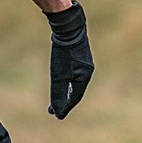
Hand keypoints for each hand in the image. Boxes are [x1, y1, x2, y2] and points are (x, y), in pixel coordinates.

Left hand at [43, 1, 93, 119]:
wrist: (67, 26)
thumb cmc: (63, 52)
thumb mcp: (59, 75)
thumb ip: (58, 93)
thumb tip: (57, 111)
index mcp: (84, 77)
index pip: (75, 97)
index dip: (65, 107)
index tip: (57, 116)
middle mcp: (87, 70)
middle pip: (75, 90)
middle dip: (64, 101)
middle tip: (54, 110)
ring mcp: (83, 62)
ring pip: (74, 81)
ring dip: (65, 90)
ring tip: (56, 98)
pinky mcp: (78, 54)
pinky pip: (72, 72)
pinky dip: (66, 80)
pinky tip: (60, 79)